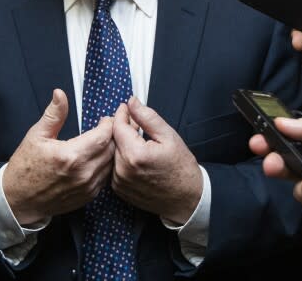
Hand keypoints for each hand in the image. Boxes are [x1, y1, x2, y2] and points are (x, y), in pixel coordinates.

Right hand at [3, 89, 114, 224]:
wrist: (20, 200)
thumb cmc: (25, 168)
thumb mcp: (37, 135)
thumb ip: (54, 114)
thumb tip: (60, 94)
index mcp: (70, 156)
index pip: (103, 136)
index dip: (108, 124)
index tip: (105, 118)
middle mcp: (83, 173)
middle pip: (112, 149)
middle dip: (112, 136)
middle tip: (108, 127)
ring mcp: (87, 187)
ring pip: (112, 164)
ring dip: (111, 151)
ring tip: (104, 141)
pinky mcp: (88, 196)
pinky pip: (106, 177)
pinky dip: (105, 165)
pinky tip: (97, 158)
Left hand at [111, 97, 201, 223]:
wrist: (187, 199)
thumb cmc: (181, 169)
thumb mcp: (169, 136)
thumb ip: (147, 117)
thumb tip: (132, 102)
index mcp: (135, 155)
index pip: (118, 126)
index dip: (121, 114)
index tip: (126, 108)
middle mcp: (123, 170)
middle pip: (114, 140)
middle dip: (124, 130)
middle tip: (138, 127)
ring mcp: (120, 182)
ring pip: (114, 153)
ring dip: (123, 146)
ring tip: (141, 145)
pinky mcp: (119, 190)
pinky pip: (115, 168)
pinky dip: (123, 160)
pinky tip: (137, 160)